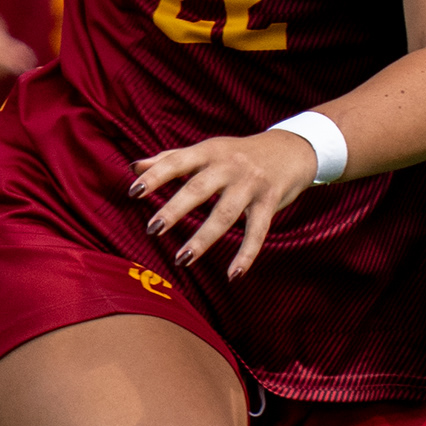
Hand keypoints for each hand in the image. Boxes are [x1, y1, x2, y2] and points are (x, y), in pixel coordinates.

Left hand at [133, 127, 320, 278]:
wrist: (292, 149)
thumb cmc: (237, 153)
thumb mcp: (206, 150)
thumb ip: (170, 159)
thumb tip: (133, 168)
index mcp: (208, 152)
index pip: (177, 162)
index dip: (155, 176)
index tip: (133, 192)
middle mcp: (229, 167)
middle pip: (199, 189)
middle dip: (175, 209)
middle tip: (152, 229)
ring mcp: (251, 185)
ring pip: (225, 214)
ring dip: (203, 239)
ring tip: (181, 259)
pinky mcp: (270, 202)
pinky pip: (258, 231)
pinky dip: (246, 255)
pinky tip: (233, 276)